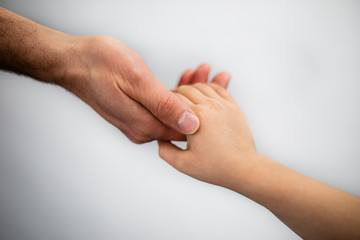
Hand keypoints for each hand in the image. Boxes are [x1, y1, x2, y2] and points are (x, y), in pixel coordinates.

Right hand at [61, 37, 230, 142]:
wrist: (74, 62)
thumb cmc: (101, 65)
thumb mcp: (137, 81)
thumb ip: (164, 106)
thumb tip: (191, 125)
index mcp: (143, 126)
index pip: (185, 128)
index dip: (205, 109)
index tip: (219, 87)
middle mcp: (141, 129)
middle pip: (181, 120)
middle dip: (200, 97)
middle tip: (216, 74)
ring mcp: (137, 122)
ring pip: (172, 112)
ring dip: (188, 92)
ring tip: (203, 71)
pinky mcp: (135, 113)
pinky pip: (161, 107)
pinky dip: (174, 93)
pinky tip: (185, 78)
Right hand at [158, 83, 257, 187]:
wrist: (244, 168)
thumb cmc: (216, 168)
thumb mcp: (183, 164)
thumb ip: (165, 150)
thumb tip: (159, 138)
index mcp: (197, 117)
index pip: (174, 99)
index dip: (165, 102)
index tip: (161, 109)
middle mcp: (211, 106)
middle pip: (187, 89)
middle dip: (176, 94)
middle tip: (170, 104)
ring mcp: (224, 105)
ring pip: (202, 86)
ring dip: (191, 90)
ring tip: (184, 100)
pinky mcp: (233, 107)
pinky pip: (218, 89)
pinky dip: (207, 88)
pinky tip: (202, 96)